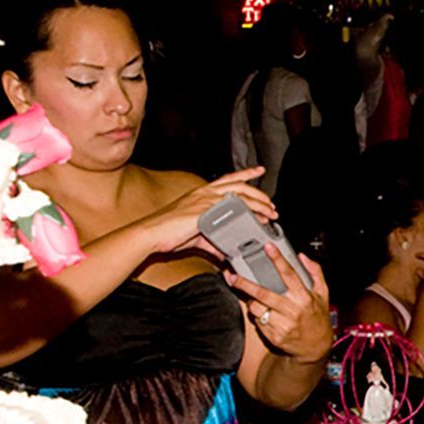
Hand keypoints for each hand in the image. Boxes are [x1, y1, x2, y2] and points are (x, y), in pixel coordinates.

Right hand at [144, 169, 269, 254]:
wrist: (152, 234)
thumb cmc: (168, 233)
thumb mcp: (196, 237)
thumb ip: (212, 243)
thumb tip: (223, 253)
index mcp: (202, 194)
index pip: (227, 179)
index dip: (245, 173)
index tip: (259, 170)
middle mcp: (205, 193)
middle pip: (239, 185)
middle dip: (259, 194)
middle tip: (272, 204)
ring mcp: (206, 200)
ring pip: (240, 195)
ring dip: (259, 203)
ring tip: (271, 213)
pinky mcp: (207, 210)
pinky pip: (233, 208)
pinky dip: (249, 213)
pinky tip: (258, 219)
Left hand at [228, 246, 332, 363]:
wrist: (316, 347)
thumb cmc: (318, 318)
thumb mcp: (323, 294)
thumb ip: (315, 273)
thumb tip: (302, 256)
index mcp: (304, 298)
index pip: (289, 274)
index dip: (278, 259)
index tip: (268, 247)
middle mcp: (292, 310)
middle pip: (263, 293)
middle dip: (245, 284)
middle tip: (232, 277)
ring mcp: (282, 325)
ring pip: (256, 308)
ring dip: (251, 302)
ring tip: (255, 299)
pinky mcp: (274, 336)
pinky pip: (257, 321)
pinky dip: (257, 316)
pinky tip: (265, 315)